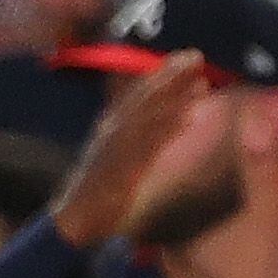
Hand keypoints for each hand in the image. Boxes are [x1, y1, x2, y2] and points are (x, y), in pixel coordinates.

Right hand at [50, 50, 220, 247]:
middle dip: (171, 77)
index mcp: (111, 127)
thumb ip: (138, 140)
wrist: (77, 219)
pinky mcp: (123, 165)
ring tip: (200, 83)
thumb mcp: (115, 158)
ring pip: (149, 115)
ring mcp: (117, 147)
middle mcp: (113, 130)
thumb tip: (167, 121)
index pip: (137, 93)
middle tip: (196, 58)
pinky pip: (150, 142)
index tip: (184, 58)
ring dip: (175, 97)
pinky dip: (169, 127)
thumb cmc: (98, 193)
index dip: (161, 74)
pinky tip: (188, 117)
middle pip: (145, 97)